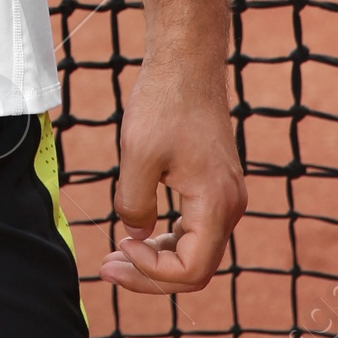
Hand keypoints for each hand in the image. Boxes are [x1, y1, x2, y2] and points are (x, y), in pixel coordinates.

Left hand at [101, 59, 246, 293]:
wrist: (187, 63)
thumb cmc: (164, 103)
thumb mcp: (138, 157)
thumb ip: (133, 204)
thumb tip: (134, 235)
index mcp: (216, 205)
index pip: (192, 271)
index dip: (152, 273)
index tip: (118, 249)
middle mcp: (230, 207)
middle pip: (195, 267)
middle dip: (150, 274)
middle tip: (107, 269)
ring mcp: (225, 196)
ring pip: (195, 249)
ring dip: (157, 258)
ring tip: (116, 256)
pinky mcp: (215, 185)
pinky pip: (195, 227)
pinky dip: (167, 237)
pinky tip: (137, 234)